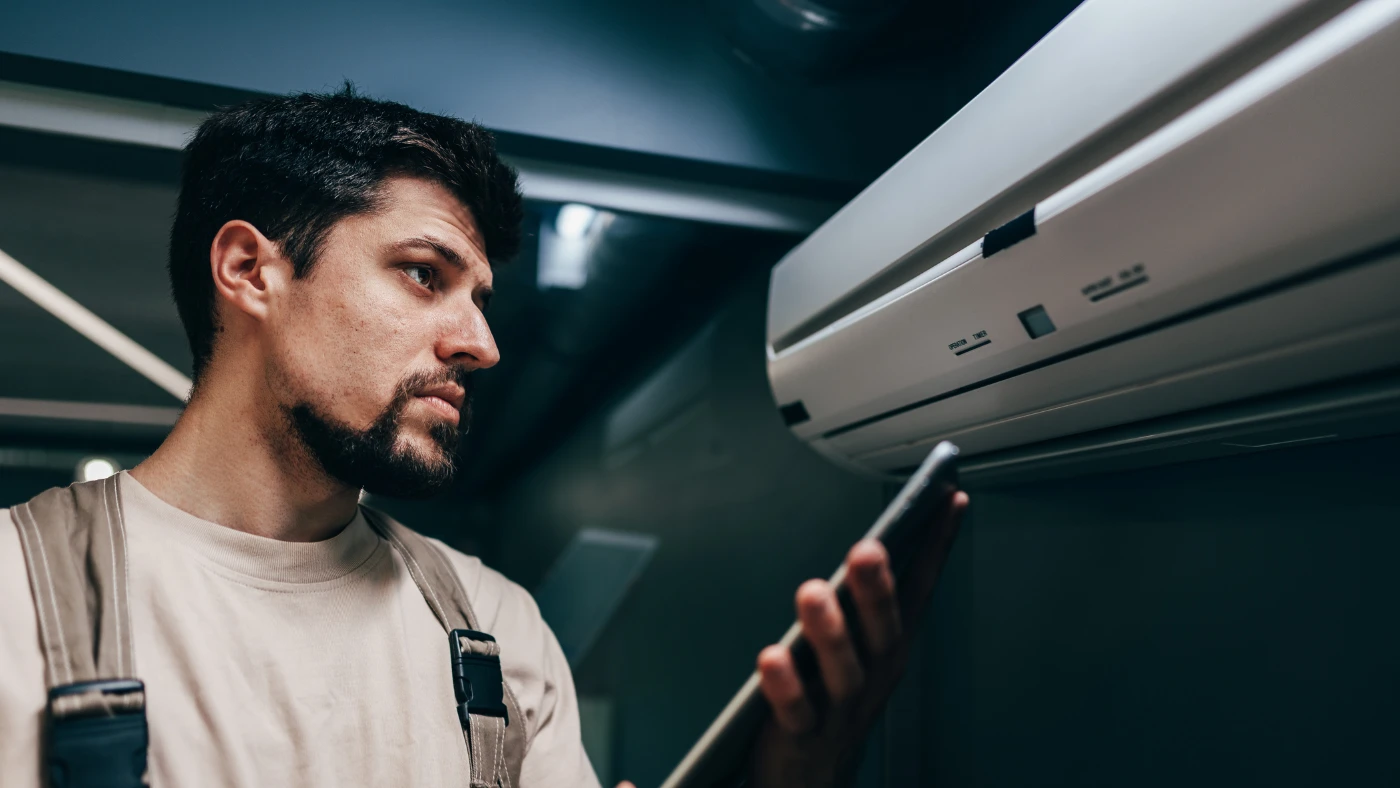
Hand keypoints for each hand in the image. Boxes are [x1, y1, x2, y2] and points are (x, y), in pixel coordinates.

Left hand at [749, 491, 968, 787]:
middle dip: (878, 590)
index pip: (920, 591)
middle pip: (882, 631)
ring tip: (814, 592)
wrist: (810, 777)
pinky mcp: (803, 735)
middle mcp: (874, 676)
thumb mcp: (857, 643)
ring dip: (830, 632)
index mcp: (889, 648)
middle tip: (869, 549)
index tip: (949, 499)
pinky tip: (773, 657)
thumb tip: (876, 539)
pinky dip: (786, 687)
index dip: (937, 547)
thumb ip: (864, 597)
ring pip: (841, 671)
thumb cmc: (830, 695)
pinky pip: (795, 712)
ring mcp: (841, 709)